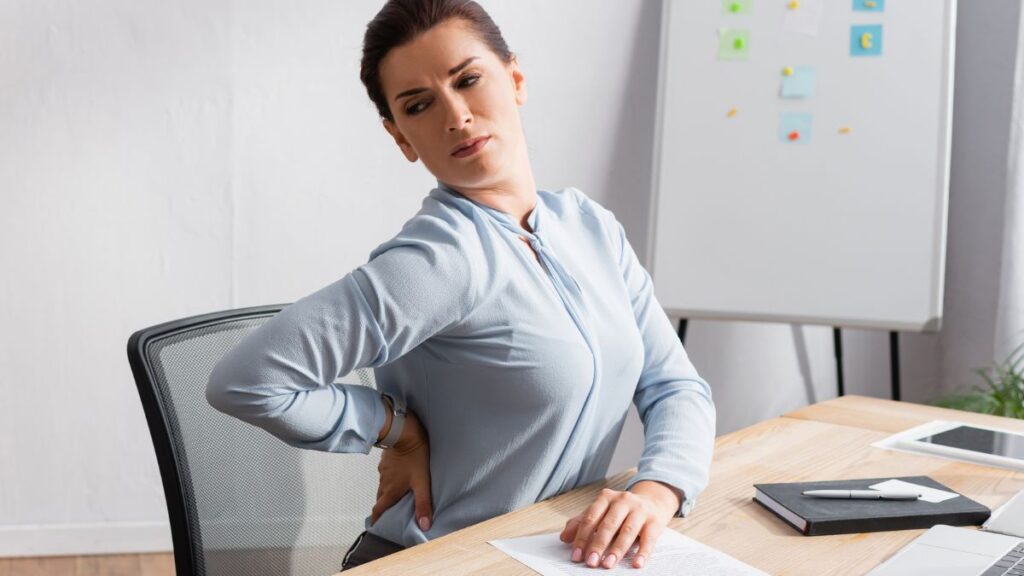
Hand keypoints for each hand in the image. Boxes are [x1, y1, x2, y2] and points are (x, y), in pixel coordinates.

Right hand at [371, 408, 432, 531]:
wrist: (404, 433)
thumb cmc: (414, 458)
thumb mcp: (422, 482)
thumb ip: (423, 503)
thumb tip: (424, 526)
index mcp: (390, 491)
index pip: (378, 510)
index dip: (377, 519)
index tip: (376, 526)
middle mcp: (384, 483)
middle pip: (381, 499)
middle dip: (383, 507)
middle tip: (390, 513)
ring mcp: (383, 471)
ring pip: (383, 486)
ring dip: (387, 492)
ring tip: (397, 495)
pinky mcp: (385, 460)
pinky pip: (385, 474)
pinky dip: (390, 479)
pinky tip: (399, 476)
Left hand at [559, 481, 680, 568]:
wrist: (653, 501)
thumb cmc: (622, 511)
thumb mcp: (602, 512)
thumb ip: (582, 523)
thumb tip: (564, 537)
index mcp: (606, 498)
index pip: (590, 518)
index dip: (582, 538)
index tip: (576, 556)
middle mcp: (623, 500)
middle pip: (608, 524)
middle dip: (598, 545)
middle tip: (591, 563)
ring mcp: (640, 510)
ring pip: (627, 531)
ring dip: (617, 549)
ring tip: (608, 564)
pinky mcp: (655, 521)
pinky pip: (648, 539)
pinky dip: (643, 552)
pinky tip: (636, 564)